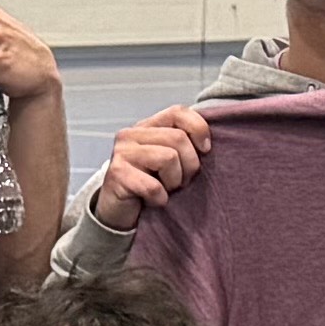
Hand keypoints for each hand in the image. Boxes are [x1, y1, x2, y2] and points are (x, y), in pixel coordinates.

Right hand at [86, 101, 210, 236]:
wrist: (117, 213)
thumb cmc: (149, 185)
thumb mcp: (167, 160)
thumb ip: (182, 144)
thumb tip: (207, 143)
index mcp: (146, 127)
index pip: (178, 112)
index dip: (198, 129)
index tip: (205, 150)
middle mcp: (131, 135)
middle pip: (178, 138)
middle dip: (189, 165)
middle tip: (181, 182)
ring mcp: (122, 153)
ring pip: (169, 158)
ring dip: (174, 181)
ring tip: (165, 190)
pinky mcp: (117, 174)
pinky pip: (153, 186)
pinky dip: (160, 199)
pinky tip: (152, 201)